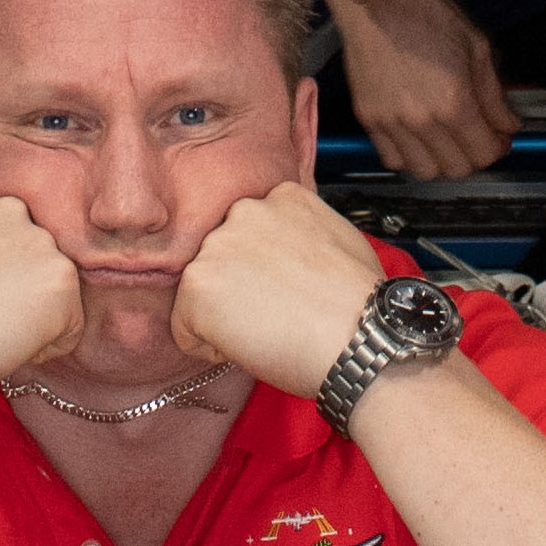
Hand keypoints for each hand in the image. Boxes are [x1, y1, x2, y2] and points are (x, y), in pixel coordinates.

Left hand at [172, 178, 393, 396]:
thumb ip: (304, 234)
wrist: (361, 340)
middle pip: (223, 256)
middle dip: (239, 287)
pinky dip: (206, 346)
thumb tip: (291, 254)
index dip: (263, 269)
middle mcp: (244, 212)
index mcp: (282, 198)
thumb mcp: (341, 241)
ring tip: (264, 332)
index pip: (251, 231)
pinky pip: (183, 326)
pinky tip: (247, 348)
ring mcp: (217, 246)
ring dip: (222, 315)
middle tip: (272, 316)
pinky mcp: (197, 285)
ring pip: (202, 289)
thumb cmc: (361, 305)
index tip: (281, 291)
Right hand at [327, 0, 519, 179]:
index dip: (498, 147)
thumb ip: (493, 94)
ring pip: (425, 171)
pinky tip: (416, 135)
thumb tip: (507, 124)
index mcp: (454, 101)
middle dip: (473, 155)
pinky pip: (392, 159)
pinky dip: (408, 156)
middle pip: (457, 169)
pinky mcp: (369, 118)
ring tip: (445, 139)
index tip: (498, 137)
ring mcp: (392, 122)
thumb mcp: (475, 46)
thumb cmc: (424, 14)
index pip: (485, 154)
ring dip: (441, 161)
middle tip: (475, 135)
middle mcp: (422, 120)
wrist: (375, 0)